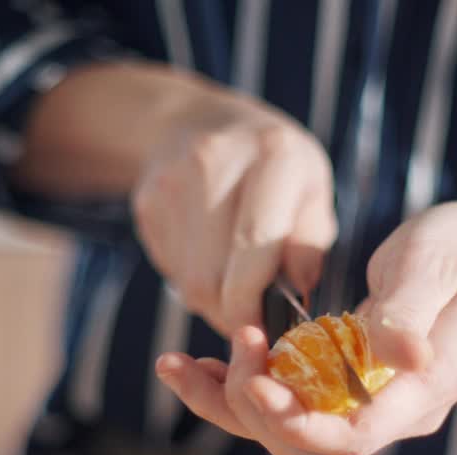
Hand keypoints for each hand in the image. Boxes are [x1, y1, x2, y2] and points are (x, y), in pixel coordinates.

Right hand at [130, 97, 336, 335]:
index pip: (254, 244)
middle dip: (234, 312)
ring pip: (189, 281)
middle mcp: (215, 161)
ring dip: (214, 300)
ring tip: (235, 282)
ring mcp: (171, 180)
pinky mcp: (146, 201)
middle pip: (214, 275)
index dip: (255, 301)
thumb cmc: (272, 165)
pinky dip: (192, 280)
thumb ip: (310, 242)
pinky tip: (209, 257)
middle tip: (255, 317)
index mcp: (273, 155)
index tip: (264, 331)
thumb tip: (296, 294)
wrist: (200, 122)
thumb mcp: (311, 189)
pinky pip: (170, 269)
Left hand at [155, 202, 456, 454]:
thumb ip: (410, 310)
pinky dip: (240, 390)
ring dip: (228, 406)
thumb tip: (401, 357)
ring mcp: (373, 407)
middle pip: (308, 446)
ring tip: (176, 364)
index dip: (296, 421)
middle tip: (215, 350)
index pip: (354, 435)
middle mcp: (396, 413)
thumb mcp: (438, 262)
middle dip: (248, 412)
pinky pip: (290, 406)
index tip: (253, 382)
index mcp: (424, 388)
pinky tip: (199, 363)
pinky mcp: (349, 392)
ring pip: (289, 434)